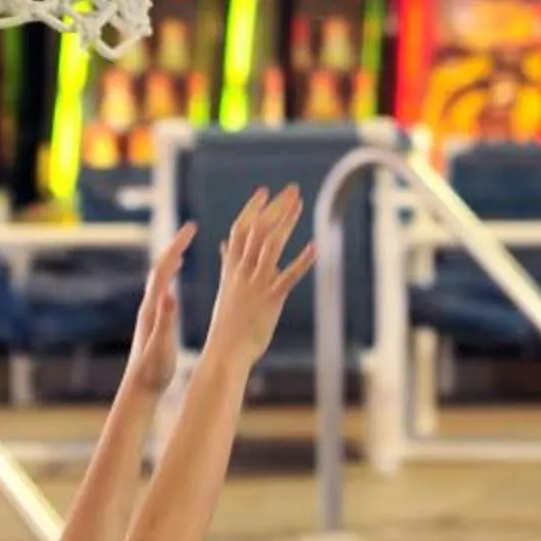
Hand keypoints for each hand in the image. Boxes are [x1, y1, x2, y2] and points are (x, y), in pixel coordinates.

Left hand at [127, 224, 193, 393]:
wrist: (140, 388)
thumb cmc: (153, 370)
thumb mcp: (163, 345)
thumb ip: (166, 320)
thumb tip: (169, 295)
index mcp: (153, 308)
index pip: (163, 268)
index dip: (177, 246)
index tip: (190, 229)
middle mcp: (149, 305)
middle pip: (160, 267)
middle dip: (175, 246)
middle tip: (190, 229)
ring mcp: (150, 312)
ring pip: (160, 277)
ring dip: (172, 257)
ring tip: (185, 245)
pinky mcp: (153, 319)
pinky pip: (162, 288)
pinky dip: (171, 275)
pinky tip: (177, 276)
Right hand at [206, 187, 313, 365]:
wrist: (224, 351)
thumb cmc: (227, 324)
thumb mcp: (225, 288)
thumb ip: (227, 263)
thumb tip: (225, 246)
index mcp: (232, 268)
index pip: (240, 229)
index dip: (252, 209)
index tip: (264, 191)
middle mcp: (243, 271)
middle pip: (258, 229)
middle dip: (275, 207)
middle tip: (292, 189)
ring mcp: (256, 283)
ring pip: (271, 245)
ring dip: (287, 222)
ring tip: (300, 203)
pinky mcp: (271, 299)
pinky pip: (288, 276)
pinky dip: (302, 261)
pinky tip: (315, 247)